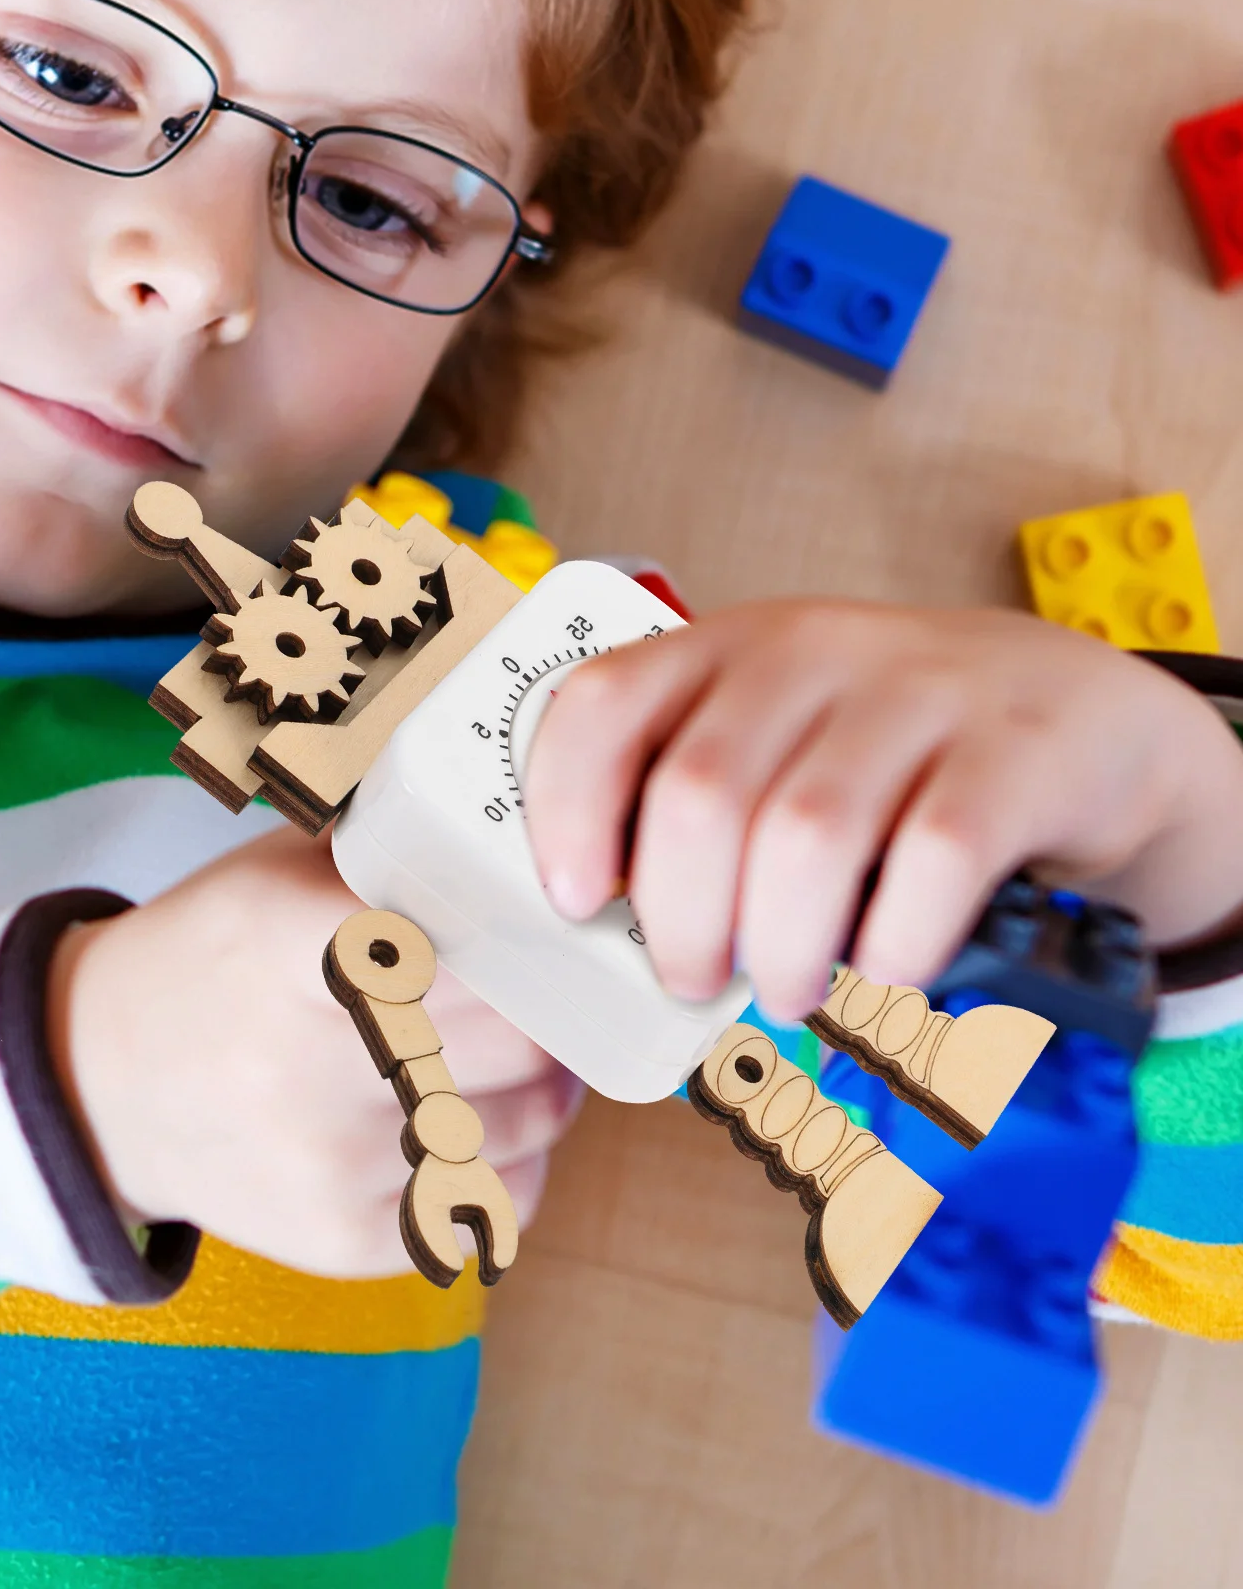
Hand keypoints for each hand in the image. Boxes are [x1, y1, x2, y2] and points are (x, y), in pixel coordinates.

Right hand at [47, 828, 581, 1277]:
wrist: (101, 1087)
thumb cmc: (213, 960)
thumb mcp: (274, 874)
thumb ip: (386, 849)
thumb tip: (519, 834)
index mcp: (293, 949)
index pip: (474, 948)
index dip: (530, 938)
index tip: (547, 927)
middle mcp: (311, 1066)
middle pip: (520, 1041)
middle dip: (555, 1011)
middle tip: (554, 990)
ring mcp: (331, 1166)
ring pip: (528, 1126)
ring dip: (546, 1086)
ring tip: (517, 1055)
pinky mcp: (346, 1240)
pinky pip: (496, 1203)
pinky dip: (510, 1162)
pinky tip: (471, 1124)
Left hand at [524, 601, 1242, 1019]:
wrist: (1074, 716)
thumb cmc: (886, 757)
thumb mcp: (777, 744)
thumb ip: (696, 806)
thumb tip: (610, 932)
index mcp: (727, 648)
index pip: (605, 702)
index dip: (566, 807)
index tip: (576, 900)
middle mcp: (813, 651)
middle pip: (701, 794)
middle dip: (680, 917)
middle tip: (690, 978)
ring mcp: (919, 692)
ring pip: (808, 834)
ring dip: (780, 945)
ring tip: (783, 991)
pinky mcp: (1016, 751)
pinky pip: (936, 858)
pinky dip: (894, 941)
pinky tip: (884, 973)